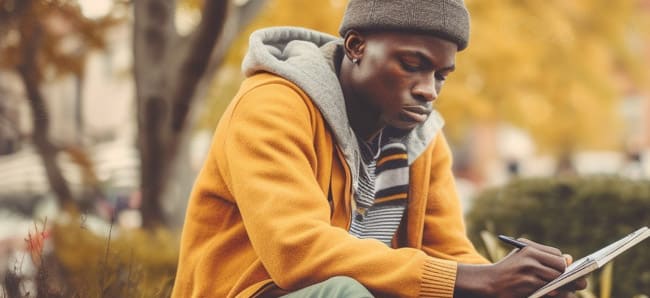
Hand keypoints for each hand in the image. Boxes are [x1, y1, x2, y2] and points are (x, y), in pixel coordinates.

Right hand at [454, 239, 586, 297]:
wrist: (487, 283)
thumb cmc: (508, 271)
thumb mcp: (522, 258)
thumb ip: (544, 257)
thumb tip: (569, 259)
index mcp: (528, 248)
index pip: (557, 255)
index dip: (564, 265)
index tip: (569, 271)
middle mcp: (529, 257)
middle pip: (560, 267)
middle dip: (569, 276)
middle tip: (579, 283)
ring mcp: (528, 271)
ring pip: (557, 279)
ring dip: (565, 286)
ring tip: (570, 290)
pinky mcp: (528, 285)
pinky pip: (550, 290)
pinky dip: (555, 293)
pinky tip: (555, 294)